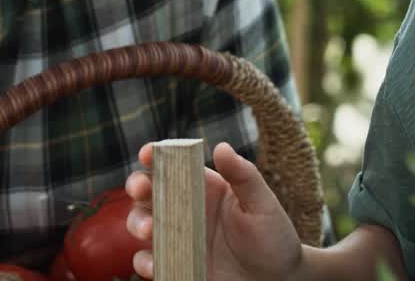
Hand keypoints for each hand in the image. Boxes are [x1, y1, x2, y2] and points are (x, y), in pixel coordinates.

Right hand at [124, 141, 303, 279]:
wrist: (278, 280)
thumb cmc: (273, 236)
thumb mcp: (262, 204)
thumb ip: (243, 176)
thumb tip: (221, 147)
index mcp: (203, 186)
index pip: (173, 163)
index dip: (155, 154)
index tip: (148, 153)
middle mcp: (185, 208)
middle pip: (149, 190)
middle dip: (137, 185)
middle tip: (140, 190)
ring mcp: (178, 237)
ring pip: (142, 222)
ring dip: (137, 222)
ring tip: (149, 231)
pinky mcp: (176, 264)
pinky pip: (150, 260)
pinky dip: (145, 261)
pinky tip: (155, 264)